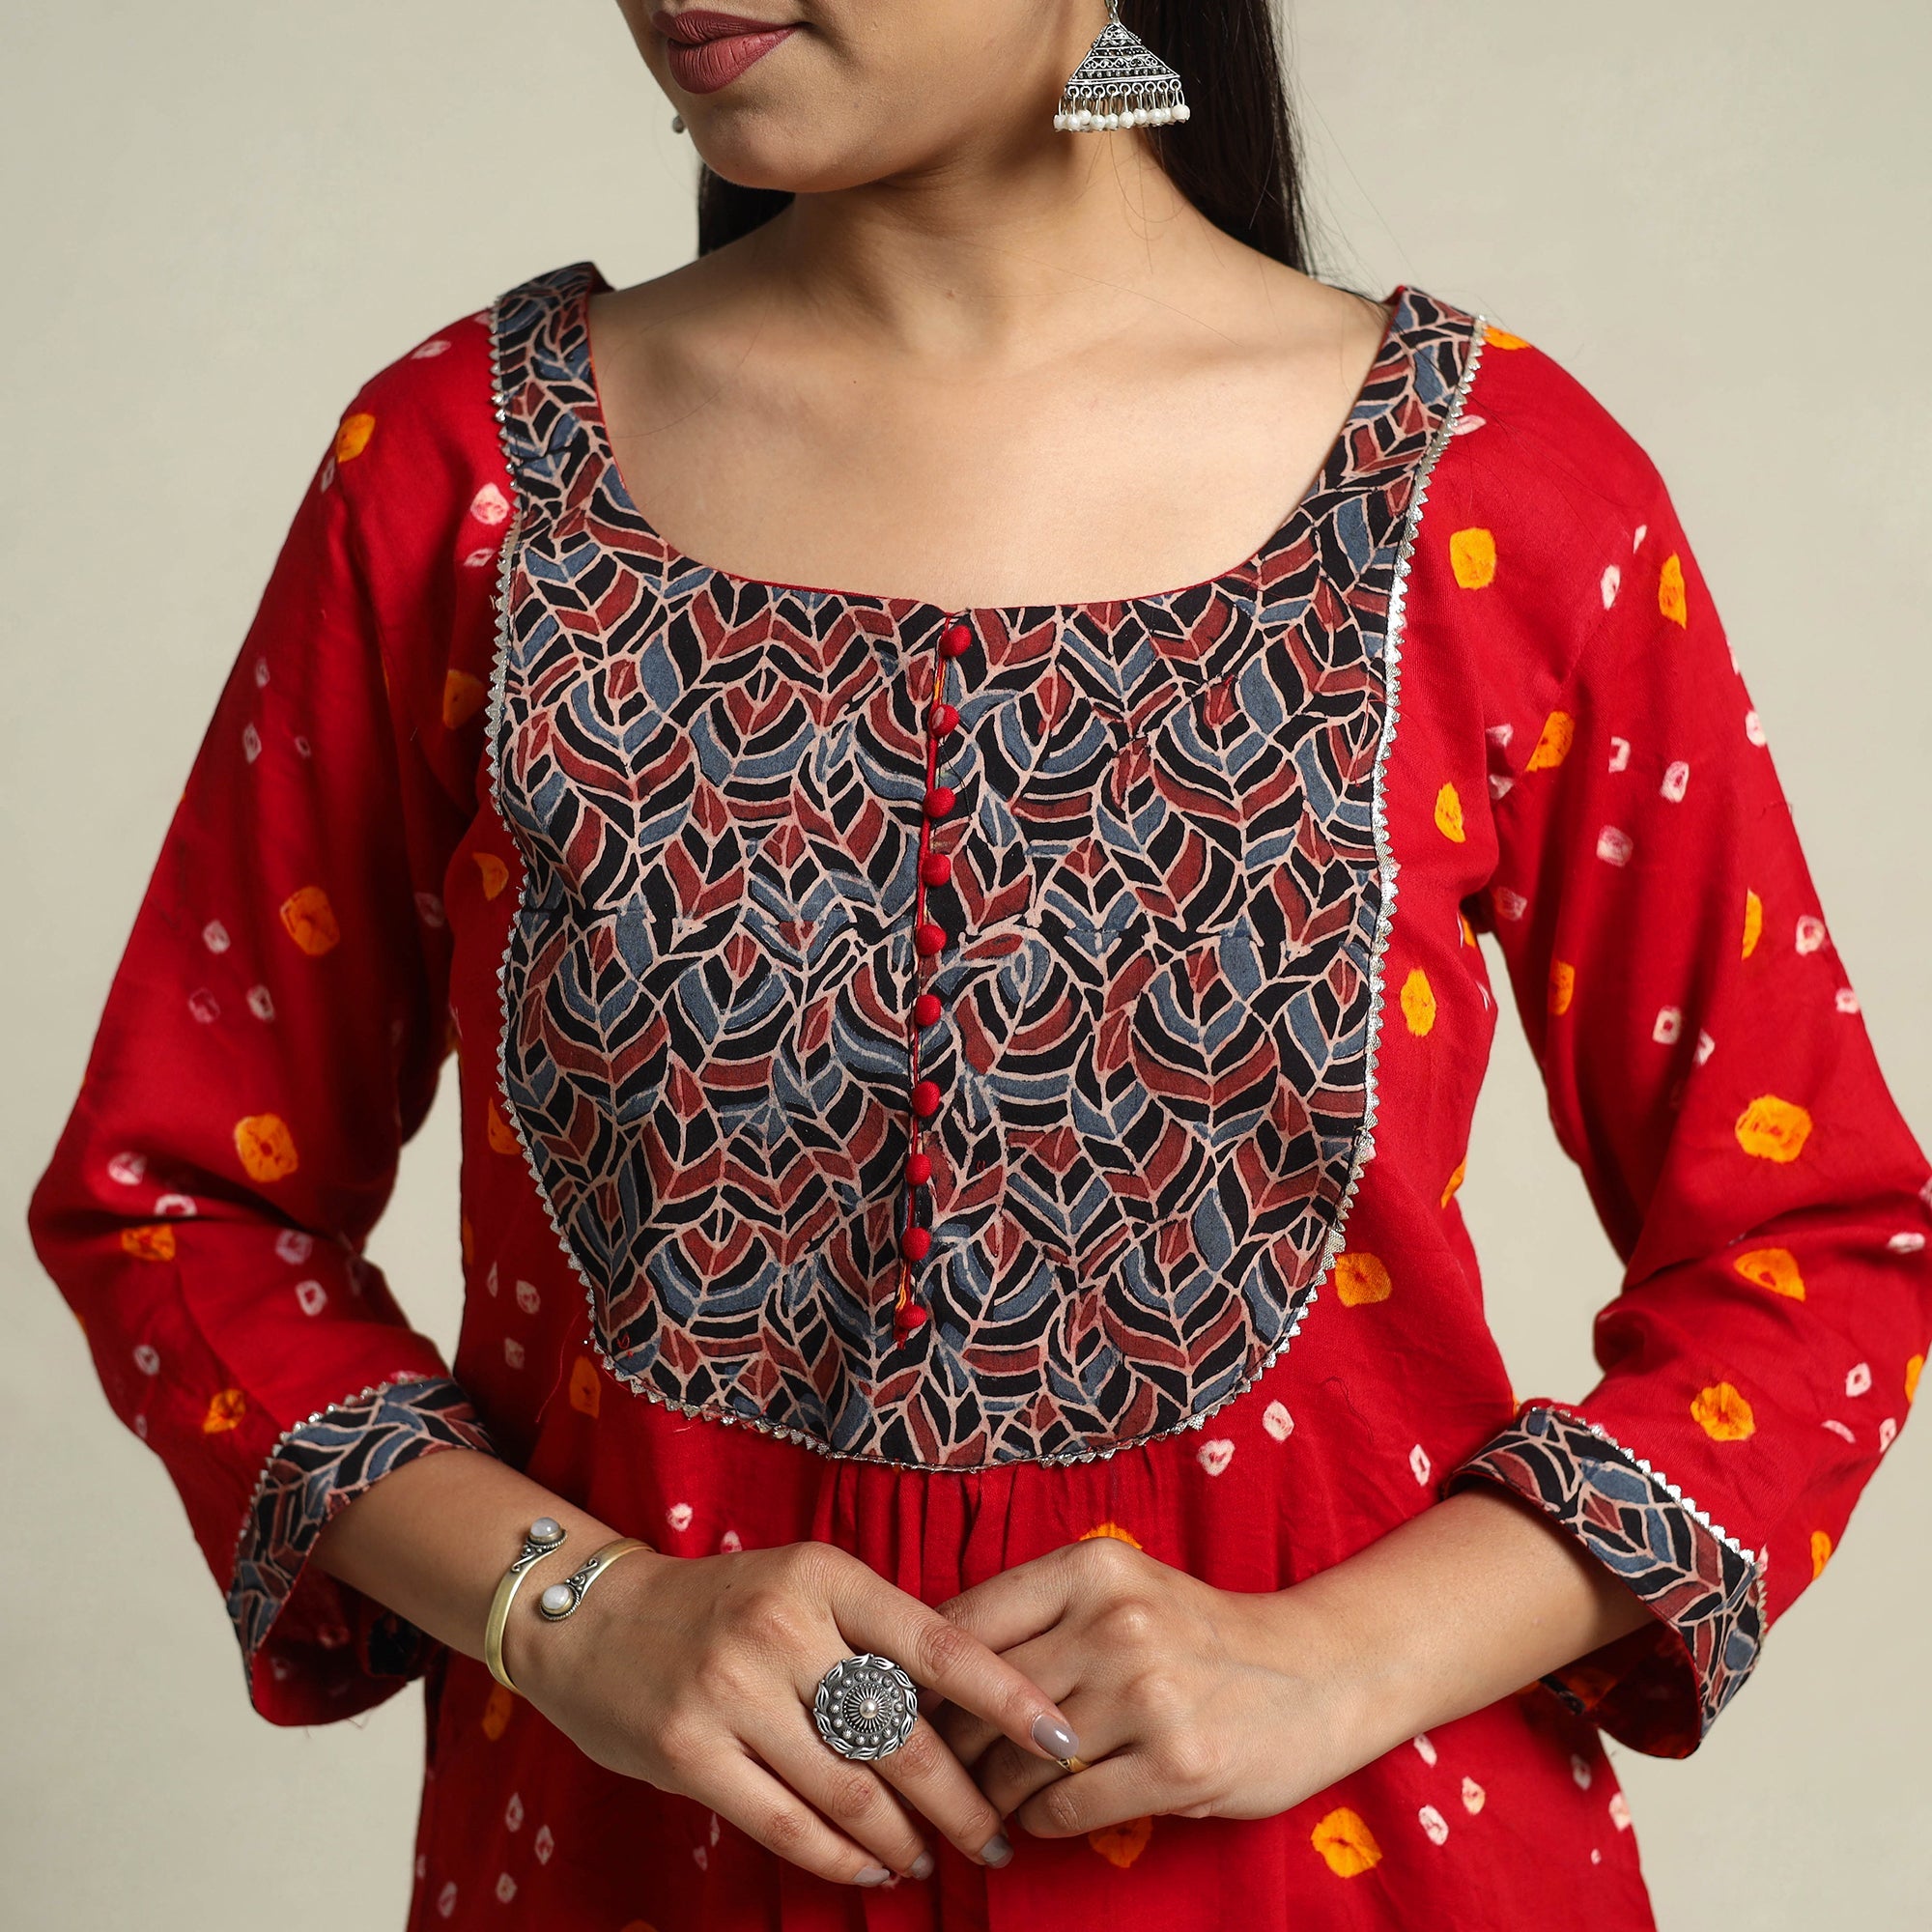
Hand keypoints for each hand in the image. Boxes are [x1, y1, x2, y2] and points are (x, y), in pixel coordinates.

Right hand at [514, 1537, 1078, 1885]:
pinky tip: (869, 1869)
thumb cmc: (722, 1608)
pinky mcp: (691, 1752)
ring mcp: (733, 1690)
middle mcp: (783, 1626)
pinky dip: (840, 1858)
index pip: (940, 1642)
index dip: (1008, 1697)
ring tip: (929, 1860)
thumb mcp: (803, 1589)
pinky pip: (788, 1825)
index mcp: (826, 1576)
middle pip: (903, 1732)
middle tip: (997, 1836)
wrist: (594, 1619)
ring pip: (850, 1789)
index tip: (1061, 1738)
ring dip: (903, 1839)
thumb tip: (973, 1709)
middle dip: (962, 1798)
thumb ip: (873, 1637)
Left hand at [928, 1537, 1366, 1839]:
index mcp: (1091, 1566)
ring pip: (1017, 1761)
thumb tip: (928, 1666)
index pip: (964, 1623)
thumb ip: (1037, 1614)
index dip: (922, 1676)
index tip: (901, 1707)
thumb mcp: (1119, 1590)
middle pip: (983, 1699)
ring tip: (985, 1801)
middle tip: (933, 1773)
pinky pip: (1065, 1807)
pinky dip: (1039, 1822)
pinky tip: (1040, 1818)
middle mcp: (1116, 1621)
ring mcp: (1148, 1693)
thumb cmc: (1195, 1633)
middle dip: (949, 1745)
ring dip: (992, 1792)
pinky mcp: (1176, 1764)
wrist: (1316, 1672)